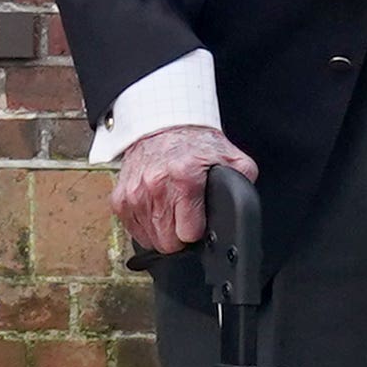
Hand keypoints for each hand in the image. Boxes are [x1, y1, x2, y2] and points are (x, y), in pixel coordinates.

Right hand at [109, 123, 252, 259]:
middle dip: (179, 237)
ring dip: (162, 232)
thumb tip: (244, 203)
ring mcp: (135, 194)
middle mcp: (156, 187)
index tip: (199, 223)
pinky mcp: (121, 198)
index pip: (189, 233)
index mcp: (185, 178)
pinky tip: (156, 211)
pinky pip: (134, 231)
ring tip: (171, 213)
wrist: (163, 124)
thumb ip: (241, 180)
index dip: (197, 232)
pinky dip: (145, 227)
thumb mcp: (229, 155)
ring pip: (150, 240)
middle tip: (185, 220)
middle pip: (168, 242)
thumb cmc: (194, 143)